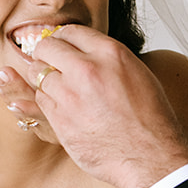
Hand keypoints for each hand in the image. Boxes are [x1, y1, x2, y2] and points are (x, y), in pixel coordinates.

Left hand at [0, 25, 187, 187]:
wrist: (150, 156)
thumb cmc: (150, 119)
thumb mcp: (137, 73)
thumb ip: (107, 58)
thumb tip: (84, 51)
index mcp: (110, 53)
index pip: (71, 31)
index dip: (63, 39)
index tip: (62, 47)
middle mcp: (87, 69)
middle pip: (47, 47)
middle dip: (46, 54)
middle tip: (51, 64)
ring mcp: (70, 95)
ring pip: (38, 74)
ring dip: (45, 80)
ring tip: (62, 90)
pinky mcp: (59, 119)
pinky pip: (40, 100)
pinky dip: (48, 101)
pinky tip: (64, 108)